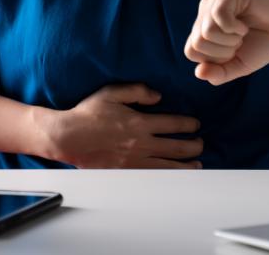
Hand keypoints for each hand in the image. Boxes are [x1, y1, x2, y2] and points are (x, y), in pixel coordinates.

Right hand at [41, 83, 202, 168]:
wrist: (68, 137)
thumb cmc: (88, 114)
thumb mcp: (112, 93)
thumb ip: (138, 91)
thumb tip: (159, 96)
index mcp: (140, 122)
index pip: (174, 124)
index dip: (189, 124)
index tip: (195, 124)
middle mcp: (142, 143)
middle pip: (178, 147)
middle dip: (194, 145)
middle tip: (200, 144)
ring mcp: (135, 160)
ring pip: (169, 165)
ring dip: (187, 165)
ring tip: (197, 164)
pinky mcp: (127, 173)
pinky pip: (154, 177)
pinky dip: (169, 177)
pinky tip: (175, 177)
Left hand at [184, 0, 268, 85]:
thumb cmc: (265, 40)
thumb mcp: (240, 64)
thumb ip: (220, 73)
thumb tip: (199, 73)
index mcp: (203, 27)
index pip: (191, 51)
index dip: (214, 60)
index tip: (234, 53)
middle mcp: (205, 11)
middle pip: (196, 43)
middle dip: (223, 52)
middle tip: (240, 43)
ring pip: (205, 32)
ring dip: (230, 41)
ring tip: (242, 34)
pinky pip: (218, 17)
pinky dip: (234, 29)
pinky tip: (244, 26)